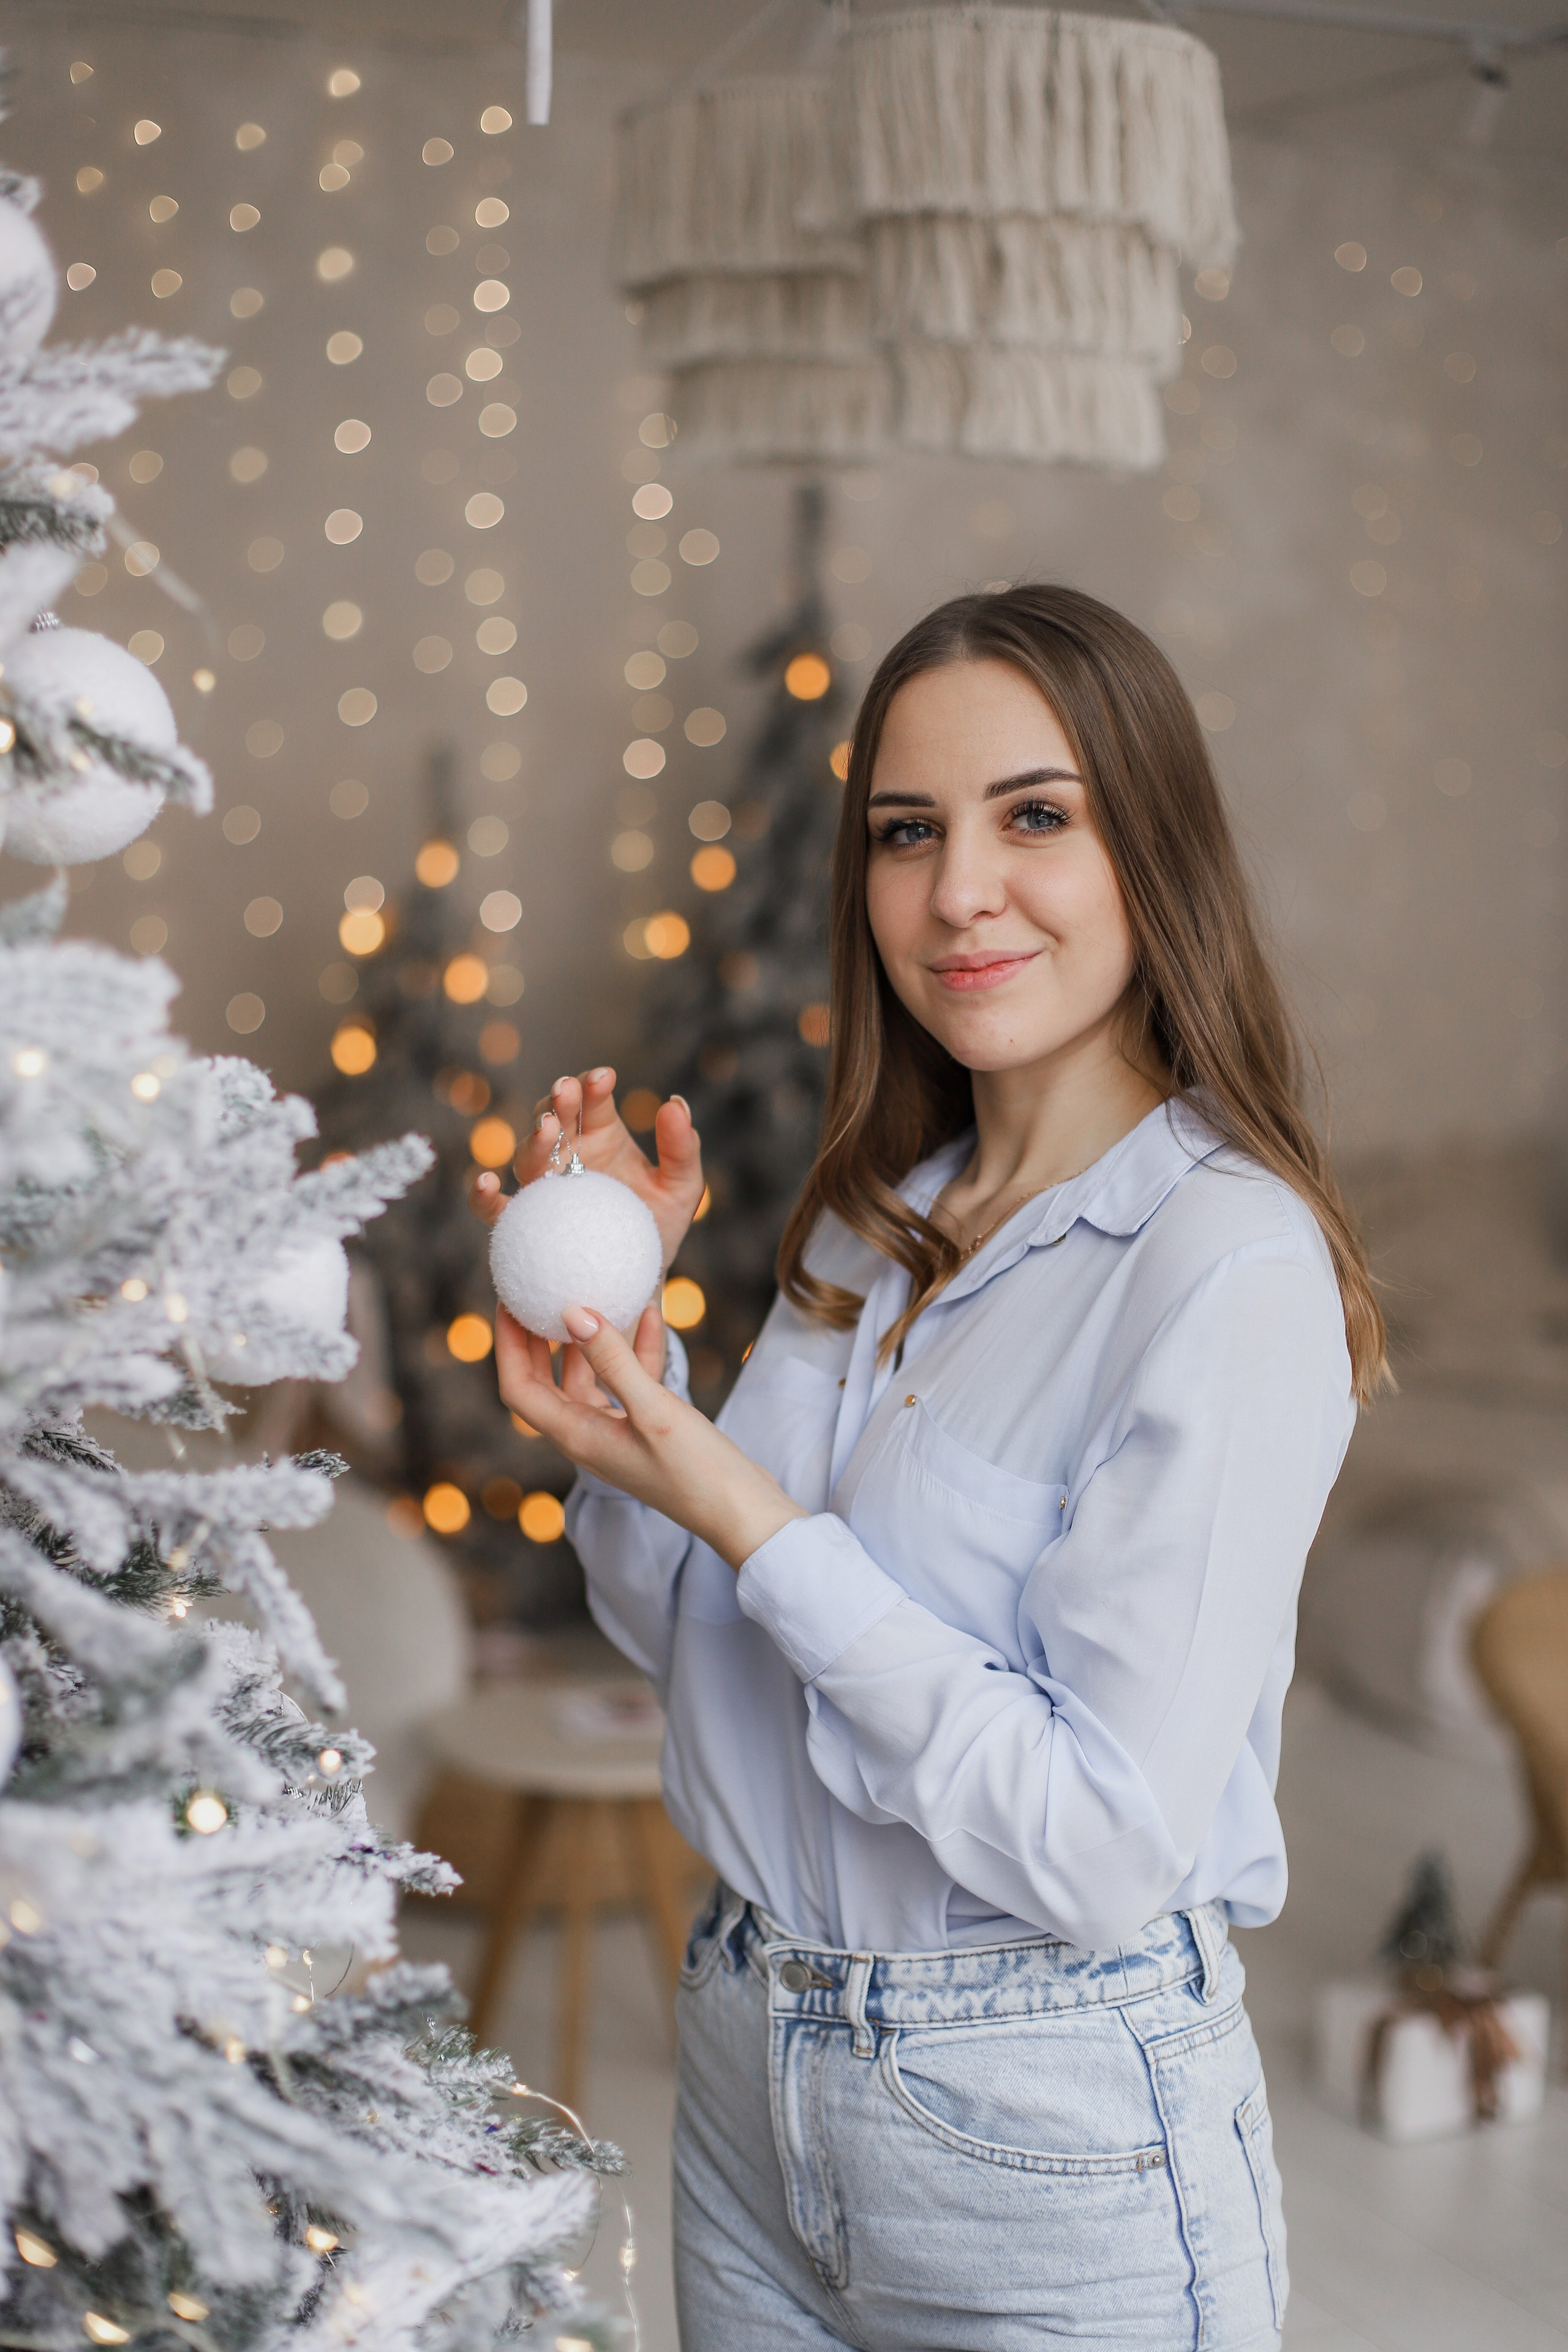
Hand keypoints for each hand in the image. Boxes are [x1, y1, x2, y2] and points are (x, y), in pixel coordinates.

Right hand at [471, 1064, 702, 1260]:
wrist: (637, 1280)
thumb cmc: (656, 1228)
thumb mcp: (682, 1189)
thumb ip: (683, 1148)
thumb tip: (676, 1102)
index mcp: (600, 1134)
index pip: (591, 1100)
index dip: (592, 1085)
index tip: (604, 1077)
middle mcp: (565, 1154)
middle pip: (552, 1117)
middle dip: (557, 1100)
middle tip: (565, 1089)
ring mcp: (541, 1188)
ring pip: (526, 1155)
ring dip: (533, 1138)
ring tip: (548, 1128)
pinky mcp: (523, 1224)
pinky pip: (495, 1209)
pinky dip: (482, 1194)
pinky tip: (487, 1183)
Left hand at [494, 1303, 804, 1570]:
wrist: (743, 1512)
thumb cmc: (697, 1471)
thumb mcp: (653, 1409)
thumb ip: (613, 1360)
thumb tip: (572, 1313)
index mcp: (577, 1437)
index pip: (519, 1388)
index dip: (507, 1345)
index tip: (508, 1301)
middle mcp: (588, 1436)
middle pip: (545, 1381)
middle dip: (536, 1337)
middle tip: (537, 1292)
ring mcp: (616, 1433)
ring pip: (588, 1377)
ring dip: (590, 1338)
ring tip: (592, 1293)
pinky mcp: (645, 1429)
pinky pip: (629, 1382)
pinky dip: (635, 1351)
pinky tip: (651, 1315)